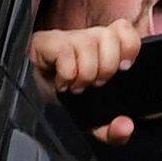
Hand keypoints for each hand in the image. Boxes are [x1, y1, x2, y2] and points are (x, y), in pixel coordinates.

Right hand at [29, 19, 144, 142]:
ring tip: (77, 86)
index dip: (128, 47)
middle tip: (96, 84)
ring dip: (85, 73)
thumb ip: (113, 131)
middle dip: (106, 67)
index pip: (125, 30)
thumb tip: (126, 126)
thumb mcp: (93, 123)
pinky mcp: (47, 42)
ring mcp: (68, 39)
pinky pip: (66, 51)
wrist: (33, 106)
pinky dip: (67, 73)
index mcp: (105, 50)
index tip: (123, 69)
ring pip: (89, 43)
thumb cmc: (65, 106)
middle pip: (109, 36)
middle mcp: (89, 40)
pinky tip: (62, 83)